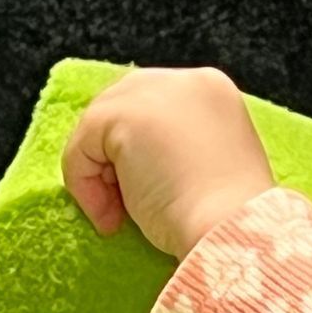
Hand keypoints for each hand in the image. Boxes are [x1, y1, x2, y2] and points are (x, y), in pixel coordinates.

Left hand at [60, 65, 277, 262]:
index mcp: (212, 91)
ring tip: (119, 217)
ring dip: (97, 177)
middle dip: (112, 157)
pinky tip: (110, 218)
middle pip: (120, 105)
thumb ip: (174, 146)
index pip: (153, 106)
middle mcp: (185, 80)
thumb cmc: (225, 218)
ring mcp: (155, 91)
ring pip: (97, 126)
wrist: (230, 232)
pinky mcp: (124, 115)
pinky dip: (85, 186)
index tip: (142, 193)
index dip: (137, 150)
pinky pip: (80, 147)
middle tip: (123, 207)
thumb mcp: (206, 166)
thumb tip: (129, 159)